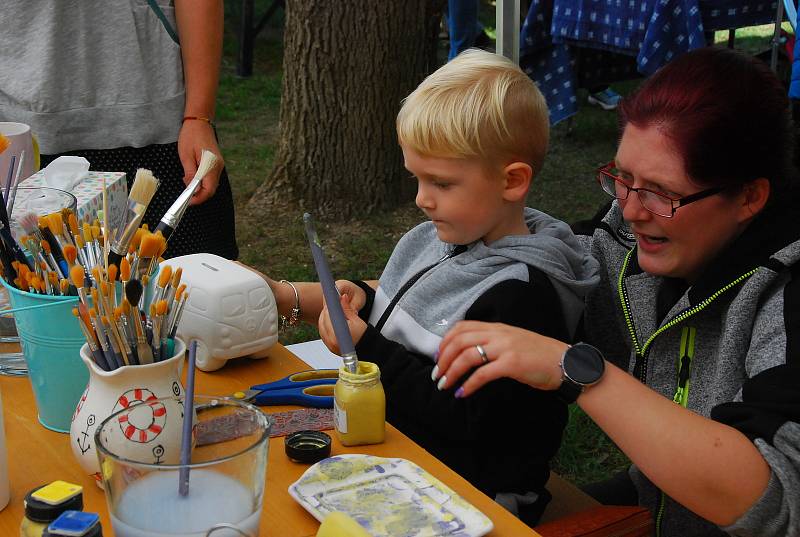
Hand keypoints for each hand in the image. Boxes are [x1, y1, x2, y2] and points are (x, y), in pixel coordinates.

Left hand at [177, 119, 222, 204]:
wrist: (199, 122)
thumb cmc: (191, 136)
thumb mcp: (186, 156)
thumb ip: (190, 174)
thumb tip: (192, 189)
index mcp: (212, 166)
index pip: (209, 190)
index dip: (199, 199)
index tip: (188, 202)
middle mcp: (218, 167)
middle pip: (211, 189)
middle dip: (199, 195)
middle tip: (185, 194)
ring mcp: (219, 165)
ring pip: (211, 184)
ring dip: (199, 188)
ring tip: (186, 182)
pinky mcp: (216, 163)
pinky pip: (210, 178)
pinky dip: (202, 182)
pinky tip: (192, 176)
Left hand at [318, 287, 367, 354]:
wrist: (367, 350)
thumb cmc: (364, 336)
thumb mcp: (356, 320)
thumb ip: (347, 309)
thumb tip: (342, 297)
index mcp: (337, 334)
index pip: (328, 316)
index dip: (329, 306)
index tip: (331, 300)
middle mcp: (331, 341)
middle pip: (323, 321)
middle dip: (326, 311)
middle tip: (332, 304)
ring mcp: (329, 345)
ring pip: (321, 327)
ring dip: (324, 318)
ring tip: (332, 312)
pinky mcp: (330, 347)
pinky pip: (323, 334)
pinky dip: (325, 326)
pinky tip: (330, 321)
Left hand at [435, 321, 568, 396]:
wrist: (566, 363)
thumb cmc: (539, 356)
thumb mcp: (513, 341)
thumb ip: (493, 342)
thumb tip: (469, 354)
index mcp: (497, 327)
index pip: (462, 327)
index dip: (445, 341)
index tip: (438, 357)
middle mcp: (499, 334)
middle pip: (460, 341)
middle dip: (443, 358)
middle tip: (437, 375)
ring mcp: (505, 347)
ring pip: (468, 356)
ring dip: (452, 372)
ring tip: (445, 385)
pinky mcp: (512, 364)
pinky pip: (483, 373)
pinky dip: (469, 384)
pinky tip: (462, 393)